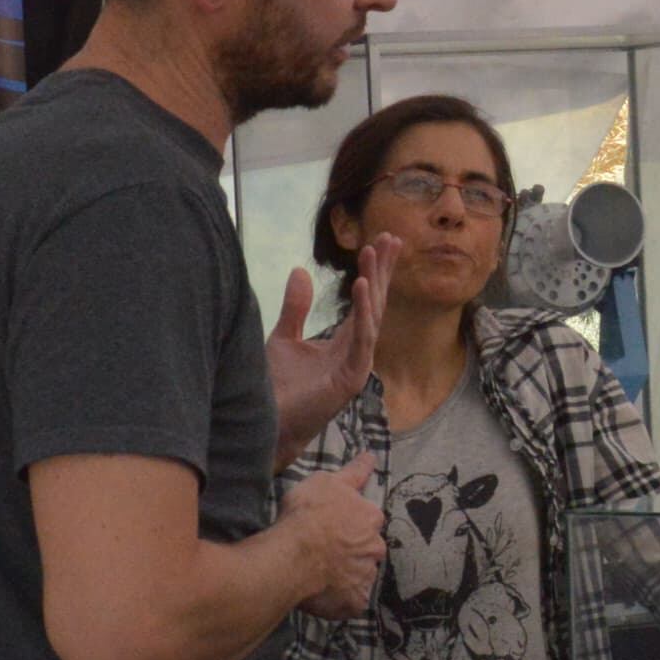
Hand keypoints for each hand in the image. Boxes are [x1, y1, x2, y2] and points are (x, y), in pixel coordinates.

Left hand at [267, 234, 401, 449]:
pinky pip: (363, 338)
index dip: (374, 271)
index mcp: (343, 341)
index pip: (365, 300)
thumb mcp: (284, 337)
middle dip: (383, 270)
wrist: (268, 422)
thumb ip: (296, 307)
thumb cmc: (277, 388)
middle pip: (375, 303)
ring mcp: (357, 364)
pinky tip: (363, 286)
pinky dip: (364, 311)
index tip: (380, 242)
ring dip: (375, 282)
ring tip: (376, 252)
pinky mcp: (352, 378)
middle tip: (392, 238)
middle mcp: (356, 350)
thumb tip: (300, 271)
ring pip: (373, 316)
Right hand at [280, 454, 384, 617]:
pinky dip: (341, 600)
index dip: (350, 521)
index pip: (369, 518)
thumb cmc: (307, 513)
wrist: (294, 555)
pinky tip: (323, 594)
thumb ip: (353, 472)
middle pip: (367, 548)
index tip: (335, 526)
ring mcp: (366, 577)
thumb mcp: (326, 481)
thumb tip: (371, 456)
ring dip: (345, 574)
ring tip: (319, 573)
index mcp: (371, 517)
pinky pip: (351, 603)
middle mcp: (375, 547)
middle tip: (324, 551)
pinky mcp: (356, 602)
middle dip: (352, 549)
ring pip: (359, 575)